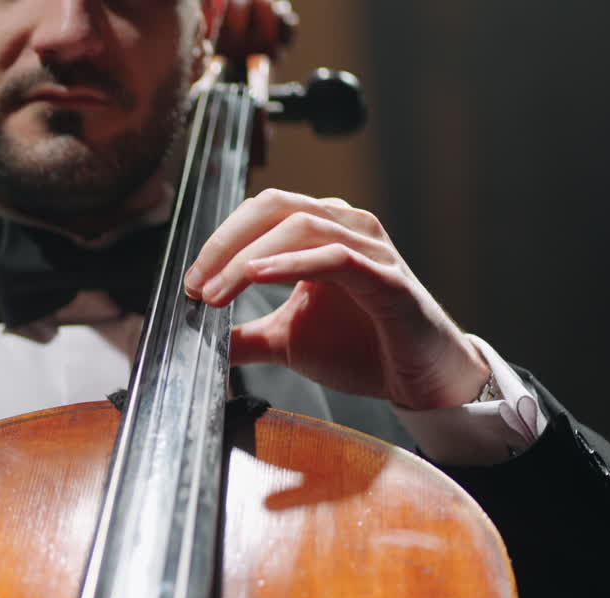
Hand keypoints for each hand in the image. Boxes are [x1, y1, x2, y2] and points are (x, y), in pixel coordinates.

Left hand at [183, 188, 488, 409]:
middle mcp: (346, 227)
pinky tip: (258, 276)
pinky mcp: (388, 279)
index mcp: (321, 231)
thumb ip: (245, 336)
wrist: (420, 380)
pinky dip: (291, 263)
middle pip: (274, 206)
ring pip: (300, 226)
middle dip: (224, 244)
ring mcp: (370, 249)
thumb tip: (199, 341)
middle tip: (194, 284)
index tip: (190, 282)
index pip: (260, 212)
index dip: (219, 241)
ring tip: (215, 292)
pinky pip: (335, 258)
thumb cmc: (364, 348)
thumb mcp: (287, 341)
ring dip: (247, 259)